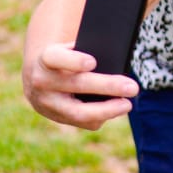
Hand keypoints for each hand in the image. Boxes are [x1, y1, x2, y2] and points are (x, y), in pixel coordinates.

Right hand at [22, 42, 139, 129]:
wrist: (40, 79)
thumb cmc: (66, 60)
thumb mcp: (70, 50)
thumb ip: (87, 54)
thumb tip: (117, 64)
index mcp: (46, 59)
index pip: (55, 58)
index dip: (73, 61)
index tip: (93, 62)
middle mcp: (42, 82)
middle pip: (76, 85)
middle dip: (107, 86)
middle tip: (132, 87)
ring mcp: (48, 104)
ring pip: (79, 112)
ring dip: (107, 110)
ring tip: (127, 104)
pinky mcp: (57, 118)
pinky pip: (83, 122)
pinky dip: (102, 116)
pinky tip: (116, 109)